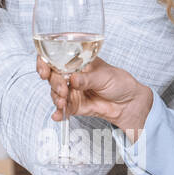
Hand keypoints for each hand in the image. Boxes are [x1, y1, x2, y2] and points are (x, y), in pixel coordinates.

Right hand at [36, 54, 152, 137]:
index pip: (55, 59)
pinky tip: (57, 115)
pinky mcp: (75, 106)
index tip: (44, 70)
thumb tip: (72, 79)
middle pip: (53, 77)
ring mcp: (72, 91)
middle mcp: (71, 76)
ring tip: (62, 102)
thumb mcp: (104, 76)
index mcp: (77, 62)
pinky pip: (63, 109)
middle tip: (63, 90)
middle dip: (54, 83)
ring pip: (56, 93)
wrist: (129, 103)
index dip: (45, 63)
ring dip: (56, 98)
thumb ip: (87, 79)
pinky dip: (58, 113)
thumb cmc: (119, 82)